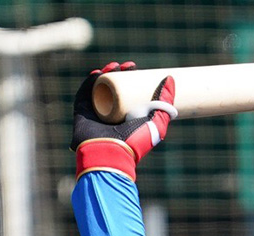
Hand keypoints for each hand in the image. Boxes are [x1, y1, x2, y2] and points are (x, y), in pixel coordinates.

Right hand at [72, 61, 176, 180]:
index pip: (130, 93)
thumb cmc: (135, 140)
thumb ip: (165, 102)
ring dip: (106, 74)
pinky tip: (97, 72)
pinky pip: (84, 93)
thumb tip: (170, 79)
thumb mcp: (157, 122)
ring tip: (115, 66)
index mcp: (128, 118)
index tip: (137, 68)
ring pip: (100, 88)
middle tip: (128, 66)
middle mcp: (112, 114)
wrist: (110, 152)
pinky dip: (89, 81)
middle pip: (115, 88)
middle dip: (120, 74)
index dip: (132, 79)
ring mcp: (96, 113)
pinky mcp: (82, 112)